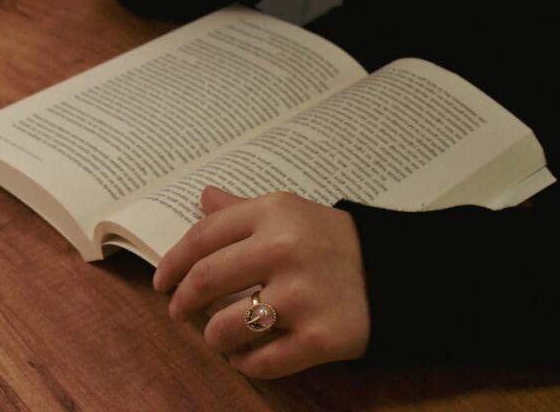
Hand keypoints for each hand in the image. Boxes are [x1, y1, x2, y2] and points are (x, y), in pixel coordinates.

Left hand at [153, 186, 370, 378]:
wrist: (397, 273)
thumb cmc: (333, 241)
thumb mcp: (290, 212)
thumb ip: (242, 208)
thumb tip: (202, 197)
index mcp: (273, 213)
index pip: (202, 237)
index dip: (172, 263)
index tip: (162, 281)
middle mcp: (284, 250)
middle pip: (205, 281)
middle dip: (181, 302)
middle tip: (178, 312)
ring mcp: (302, 296)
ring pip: (225, 328)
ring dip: (213, 337)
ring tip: (219, 335)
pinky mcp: (320, 338)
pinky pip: (260, 362)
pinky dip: (245, 363)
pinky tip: (246, 355)